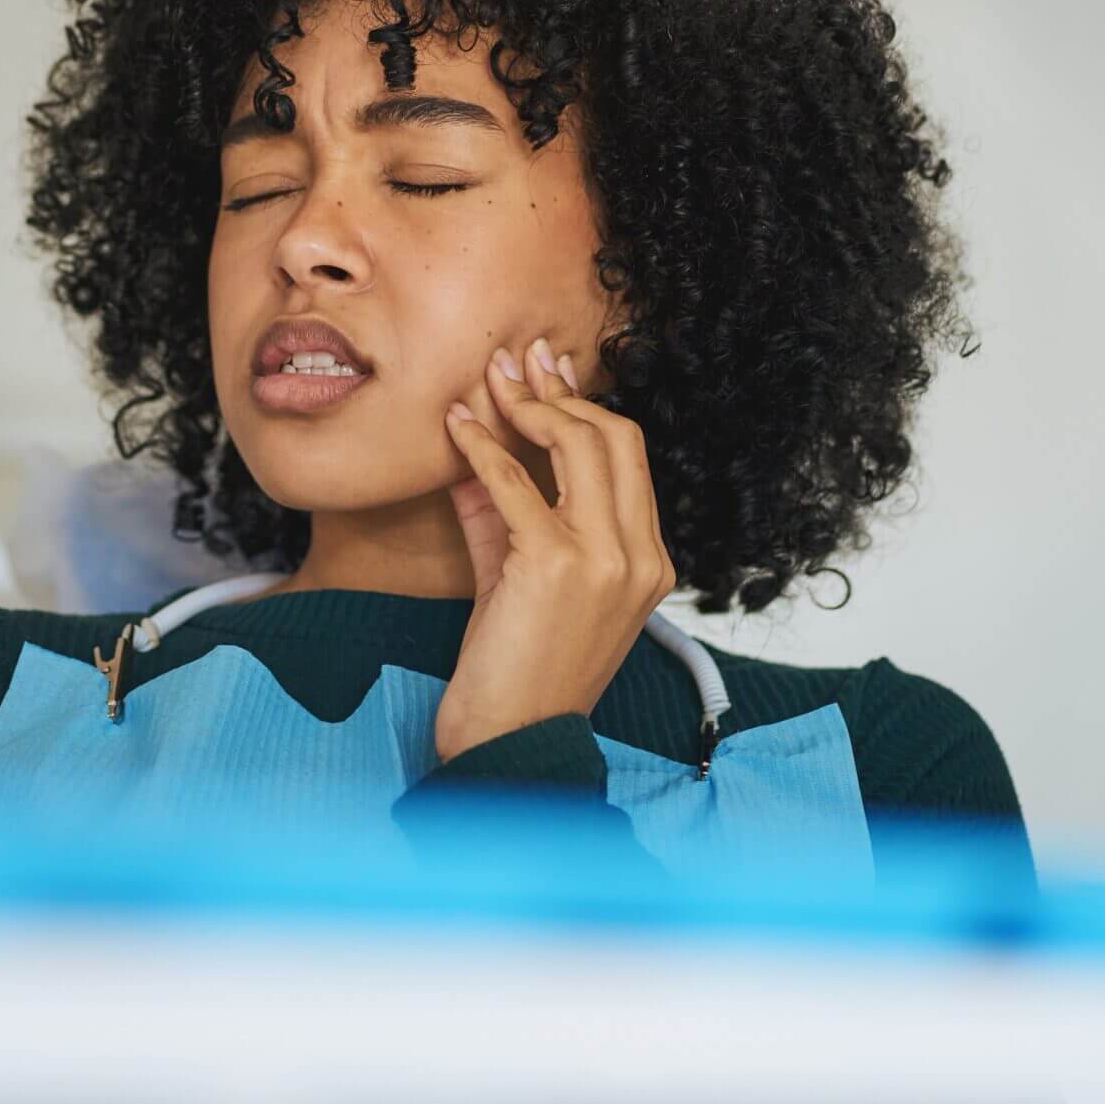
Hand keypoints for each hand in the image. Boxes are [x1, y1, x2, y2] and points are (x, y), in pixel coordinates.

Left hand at [437, 335, 678, 761]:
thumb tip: (474, 442)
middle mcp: (640, 556)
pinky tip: (455, 426)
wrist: (508, 742)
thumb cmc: (515, 668)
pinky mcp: (557, 564)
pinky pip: (516, 482)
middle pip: (616, 438)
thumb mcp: (518, 577)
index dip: (586, 409)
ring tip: (489, 380)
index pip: (630, 459)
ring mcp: (606, 559)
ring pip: (581, 444)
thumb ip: (505, 511)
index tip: (548, 377)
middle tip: (519, 361)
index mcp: (649, 562)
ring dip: (528, 404)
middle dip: (563, 392)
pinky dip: (482, 446)